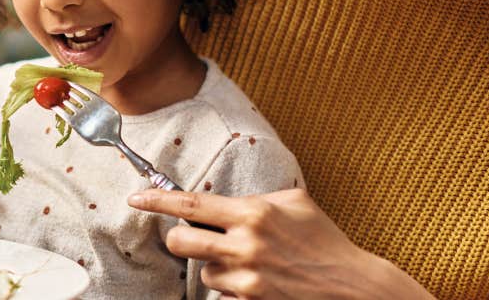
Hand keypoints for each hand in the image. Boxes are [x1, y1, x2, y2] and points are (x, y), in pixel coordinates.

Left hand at [127, 188, 434, 299]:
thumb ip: (257, 198)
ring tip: (249, 264)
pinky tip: (260, 284)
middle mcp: (245, 245)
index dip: (156, 201)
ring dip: (217, 268)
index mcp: (253, 213)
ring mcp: (248, 279)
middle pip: (179, 243)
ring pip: (203, 273)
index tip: (135, 198)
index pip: (190, 205)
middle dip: (179, 241)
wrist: (353, 288)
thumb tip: (229, 198)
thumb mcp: (295, 203)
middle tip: (193, 239)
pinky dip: (234, 291)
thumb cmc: (325, 241)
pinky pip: (223, 297)